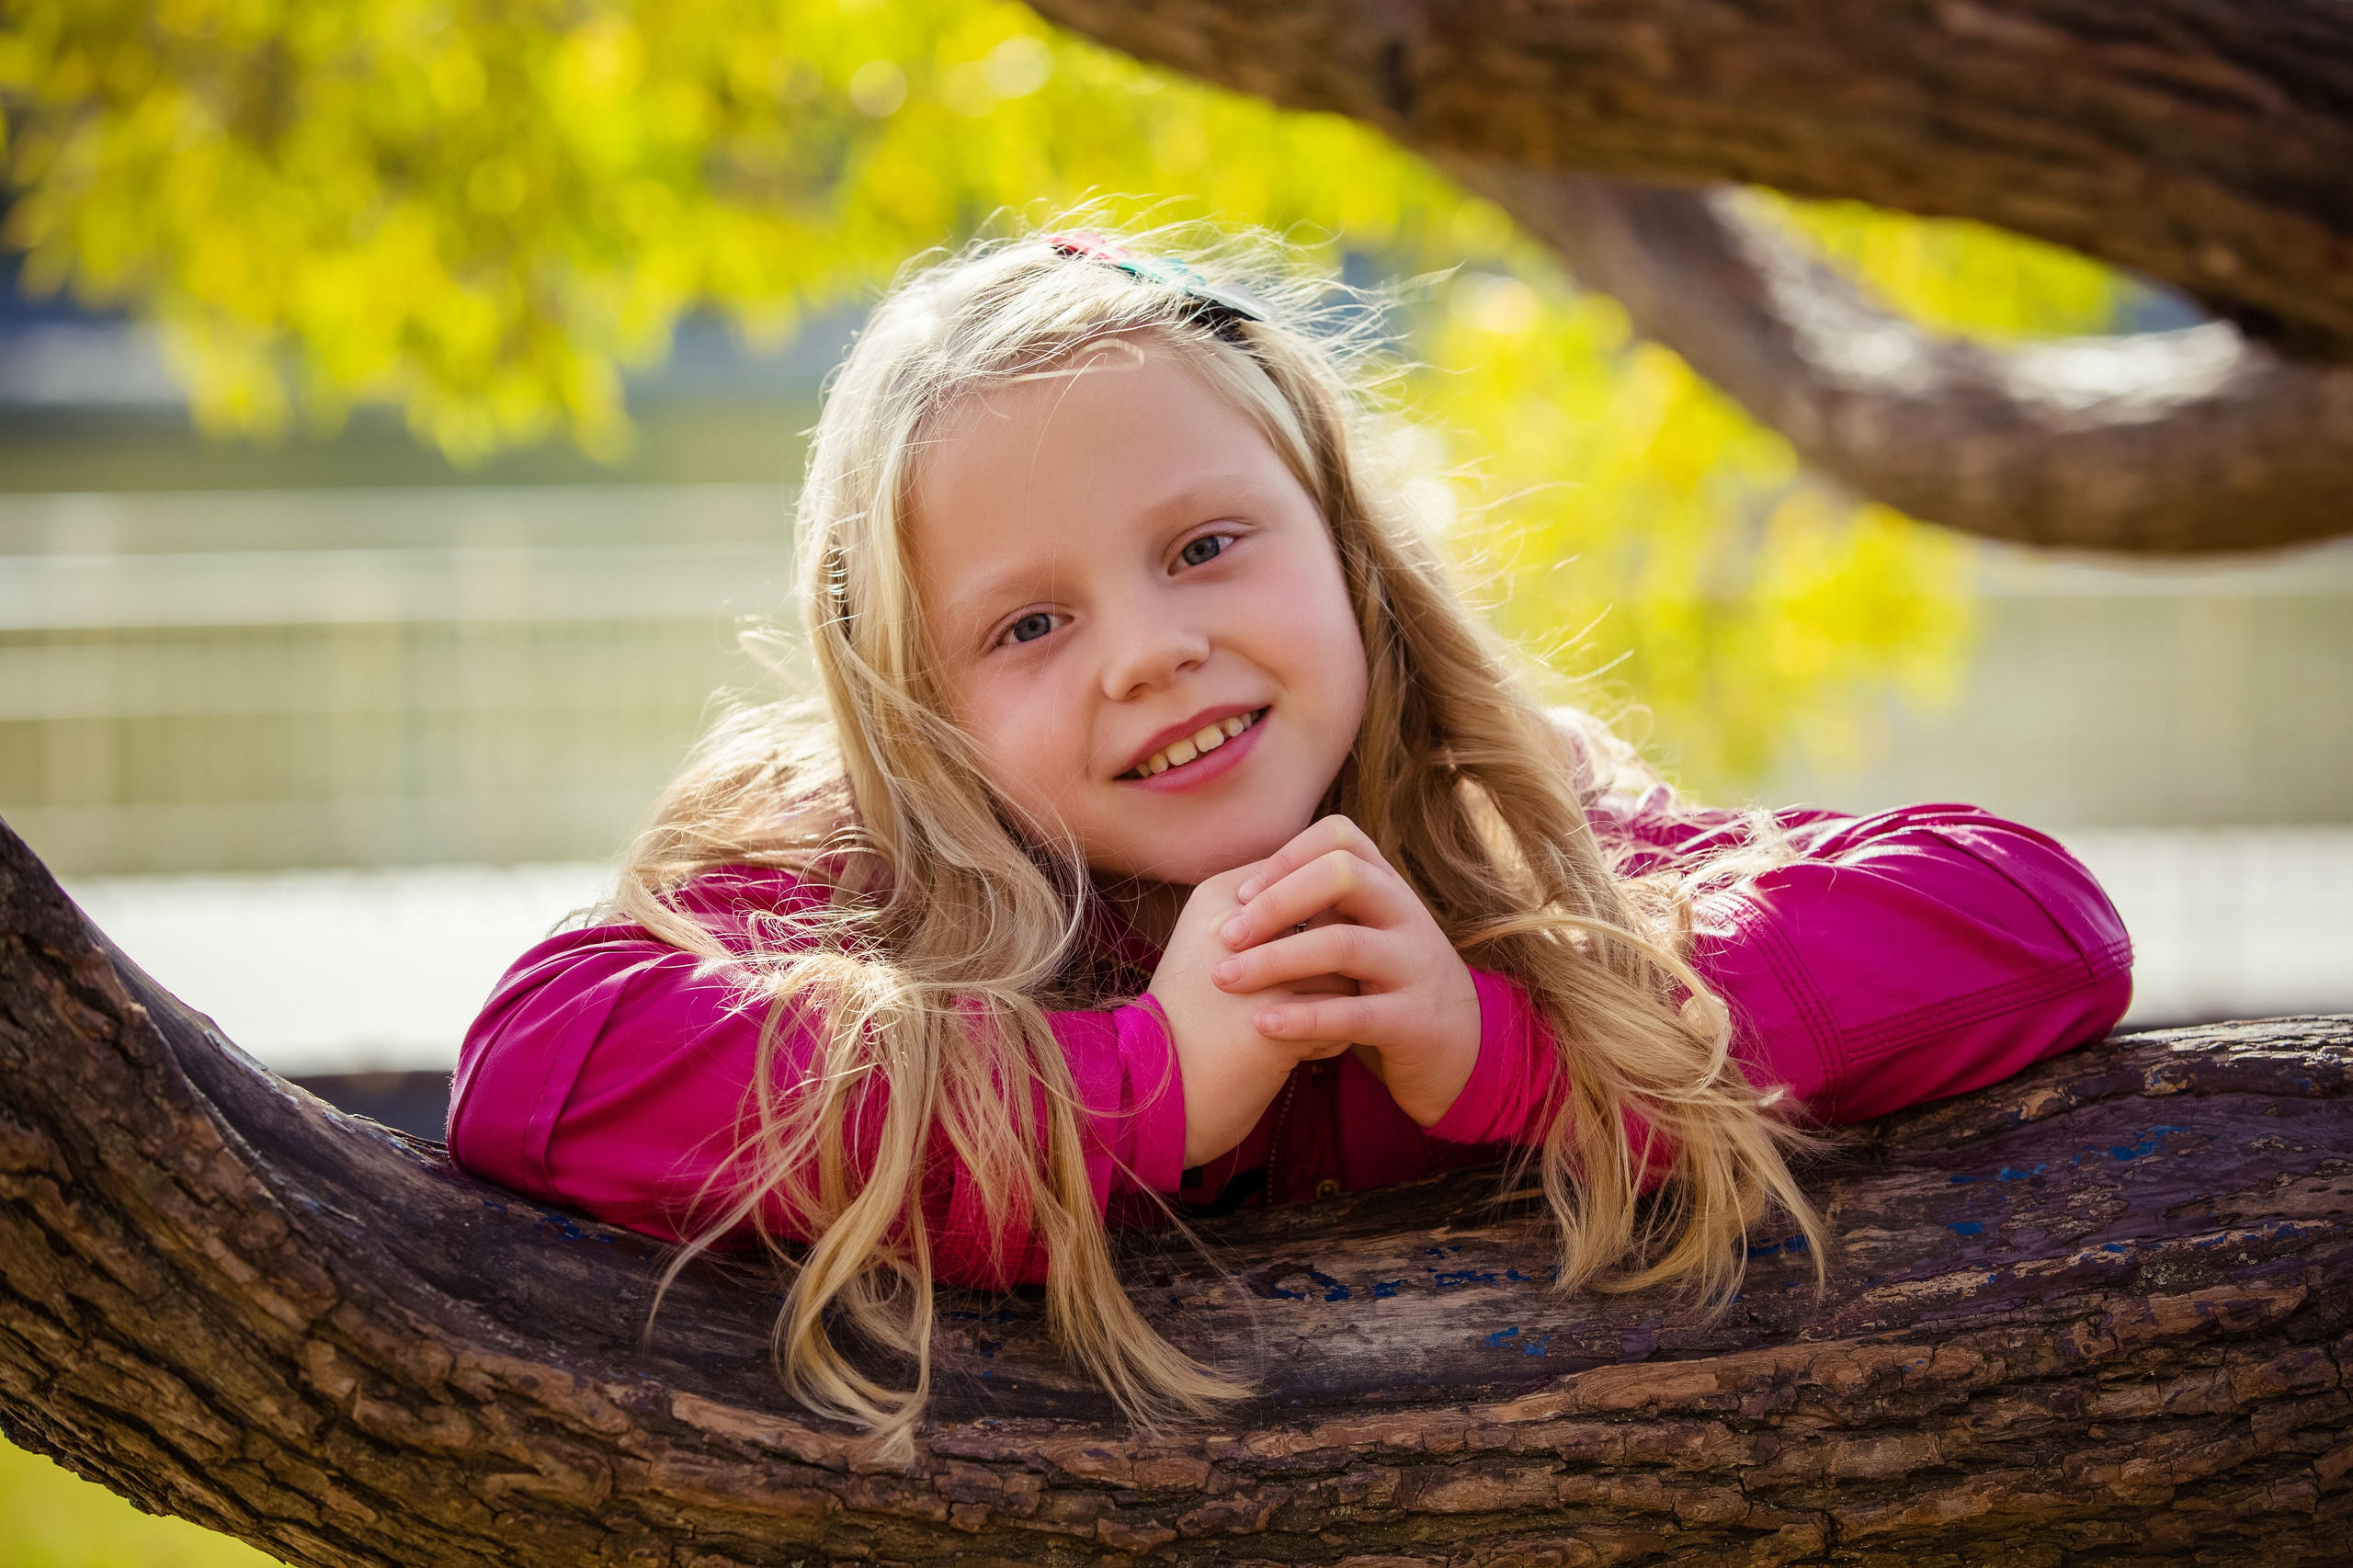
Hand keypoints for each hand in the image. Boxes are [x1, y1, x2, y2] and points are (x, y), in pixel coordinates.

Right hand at [1148, 866, 1355, 1167]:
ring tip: (1296, 1027)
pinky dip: (1329, 1040)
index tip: (1283, 962)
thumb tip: (1342, 907)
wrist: (1152, 1088)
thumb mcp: (1211, 946)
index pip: (1306, 886)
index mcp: (1218, 896)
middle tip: (1298, 997)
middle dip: (1331, 964)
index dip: (1313, 927)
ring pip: (1344, 973)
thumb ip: (1266, 916)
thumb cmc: (1191, 1019)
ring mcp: (1255, 972)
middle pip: (1332, 924)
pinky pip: (1341, 1019)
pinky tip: (1292, 1054)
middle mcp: (1236, 924)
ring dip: (1335, 1004)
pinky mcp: (1274, 1020)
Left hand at [1214, 816, 1480, 1128]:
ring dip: (1275, 961)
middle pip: (1343, 876)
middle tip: (1227, 936)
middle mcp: (1407, 916)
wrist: (1460, 1051)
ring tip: (1226, 980)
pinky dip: (1303, 1017)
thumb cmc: (1386, 986)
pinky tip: (1262, 1024)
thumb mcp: (1364, 934)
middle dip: (1277, 903)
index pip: (1341, 837)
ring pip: (1344, 945)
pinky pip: (1356, 1013)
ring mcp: (1416, 967)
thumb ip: (1322, 907)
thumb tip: (1236, 888)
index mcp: (1388, 888)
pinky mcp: (1415, 1022)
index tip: (1242, 895)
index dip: (1287, 856)